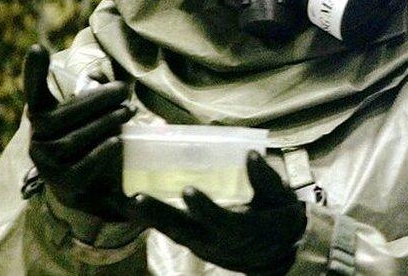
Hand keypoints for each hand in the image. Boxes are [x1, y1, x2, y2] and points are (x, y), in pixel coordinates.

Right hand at [24, 44, 135, 220]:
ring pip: (75, 139)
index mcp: (42, 115)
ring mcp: (46, 162)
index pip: (34, 91)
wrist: (88, 188)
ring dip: (106, 123)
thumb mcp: (89, 117)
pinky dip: (103, 150)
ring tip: (128, 112)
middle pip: (64, 115)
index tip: (38, 48)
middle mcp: (37, 138)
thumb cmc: (91, 141)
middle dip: (98, 101)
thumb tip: (123, 80)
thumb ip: (97, 98)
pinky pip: (84, 163)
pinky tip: (117, 142)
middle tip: (125, 92)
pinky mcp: (62, 182)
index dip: (34, 71)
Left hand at [126, 151, 306, 274]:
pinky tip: (132, 205)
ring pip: (172, 233)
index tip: (189, 190)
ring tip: (124, 200)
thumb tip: (251, 154)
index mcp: (244, 231)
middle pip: (185, 231)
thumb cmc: (279, 219)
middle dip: (159, 214)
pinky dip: (151, 220)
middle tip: (136, 199)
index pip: (222, 222)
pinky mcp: (194, 244)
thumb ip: (267, 180)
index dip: (205, 208)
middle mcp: (218, 242)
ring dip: (148, 218)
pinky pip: (170, 232)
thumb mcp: (282, 201)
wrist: (276, 254)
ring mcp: (203, 246)